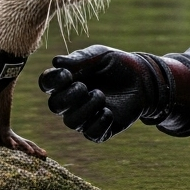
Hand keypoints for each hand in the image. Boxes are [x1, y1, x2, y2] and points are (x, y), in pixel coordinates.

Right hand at [38, 45, 157, 141]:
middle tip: (84, 86)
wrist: (142, 78)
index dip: (52, 81)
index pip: (47, 84)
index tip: (68, 74)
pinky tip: (108, 111)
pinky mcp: (101, 129)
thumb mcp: (99, 55)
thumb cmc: (116, 64)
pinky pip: (92, 134)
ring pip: (72, 122)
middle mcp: (72, 101)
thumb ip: (79, 59)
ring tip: (100, 95)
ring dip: (85, 109)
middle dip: (68, 97)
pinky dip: (99, 123)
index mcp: (67, 80)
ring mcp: (86, 116)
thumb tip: (56, 62)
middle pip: (55, 106)